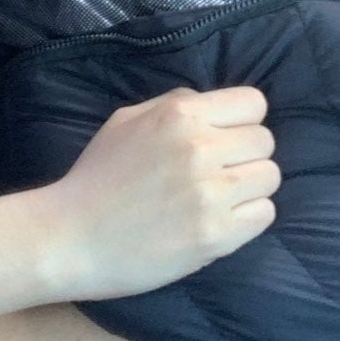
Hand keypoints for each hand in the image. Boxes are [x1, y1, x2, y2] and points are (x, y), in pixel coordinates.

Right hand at [42, 85, 279, 301]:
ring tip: (219, 198)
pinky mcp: (215, 235)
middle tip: (218, 173)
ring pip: (270, 178)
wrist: (69, 237)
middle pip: (265, 141)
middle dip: (246, 155)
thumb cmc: (97, 176)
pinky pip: (264, 214)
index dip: (242, 121)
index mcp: (180, 114)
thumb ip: (175, 105)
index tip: (225, 138)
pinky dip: (247, 218)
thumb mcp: (127, 120)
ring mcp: (210, 193)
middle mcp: (200, 147)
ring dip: (249, 188)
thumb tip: (216, 106)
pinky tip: (219, 220)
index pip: (254, 103)